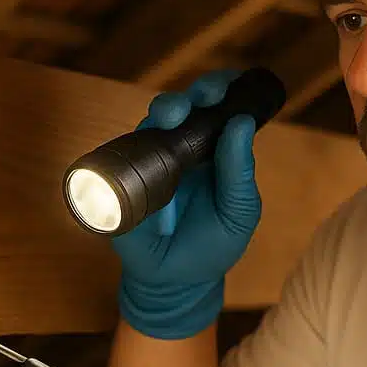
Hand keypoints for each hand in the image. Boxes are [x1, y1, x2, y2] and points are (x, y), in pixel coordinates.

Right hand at [111, 69, 261, 339]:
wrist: (175, 281)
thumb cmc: (211, 244)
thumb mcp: (238, 212)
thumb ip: (239, 173)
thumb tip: (241, 122)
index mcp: (215, 150)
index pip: (221, 107)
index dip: (225, 89)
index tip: (233, 84)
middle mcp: (183, 145)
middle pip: (189, 104)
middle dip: (198, 92)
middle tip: (206, 97)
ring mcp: (151, 156)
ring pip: (156, 117)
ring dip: (167, 108)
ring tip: (175, 116)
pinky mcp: (124, 173)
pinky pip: (126, 147)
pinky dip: (137, 136)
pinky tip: (148, 134)